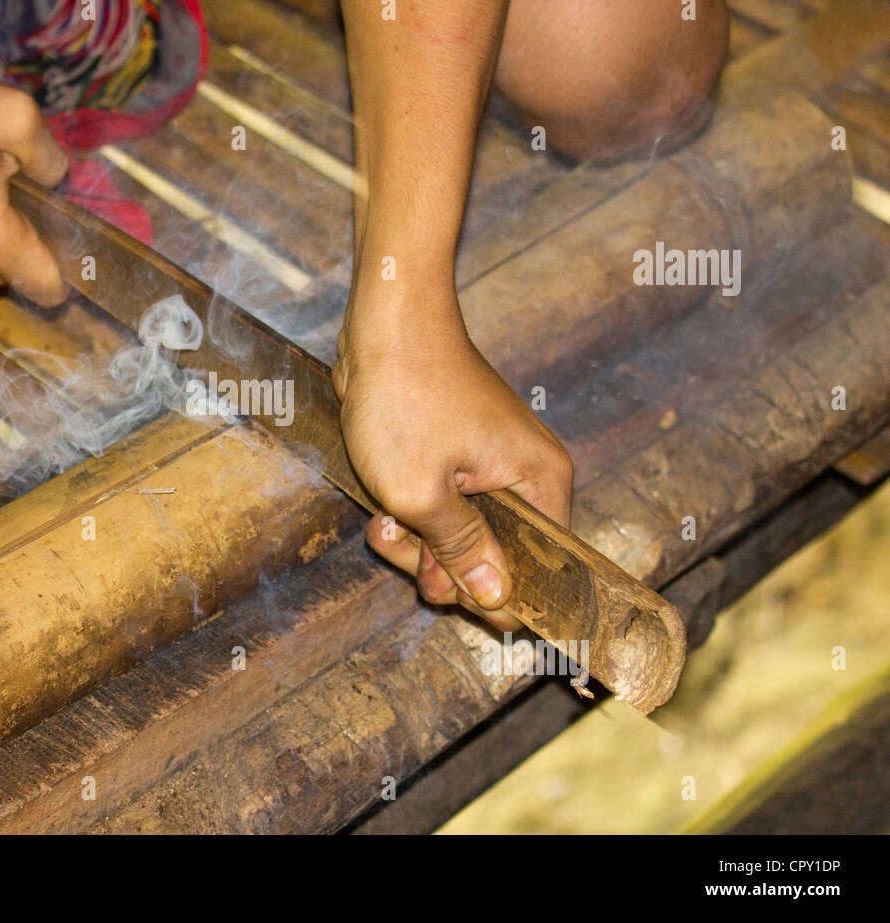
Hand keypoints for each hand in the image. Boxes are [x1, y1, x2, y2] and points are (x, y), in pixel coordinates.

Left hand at [333, 304, 572, 629]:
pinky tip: (380, 507)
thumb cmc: (405, 398)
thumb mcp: (421, 493)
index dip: (494, 594)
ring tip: (382, 521)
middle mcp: (526, 474)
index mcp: (540, 484)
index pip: (542, 569)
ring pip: (459, 532)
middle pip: (496, 555)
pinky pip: (441, 503)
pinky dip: (410, 510)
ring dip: (416, 539)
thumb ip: (460, 551)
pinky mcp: (457, 452)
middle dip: (440, 564)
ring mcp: (490, 462)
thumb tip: (499, 601)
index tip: (444, 590)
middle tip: (400, 542)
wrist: (384, 321)